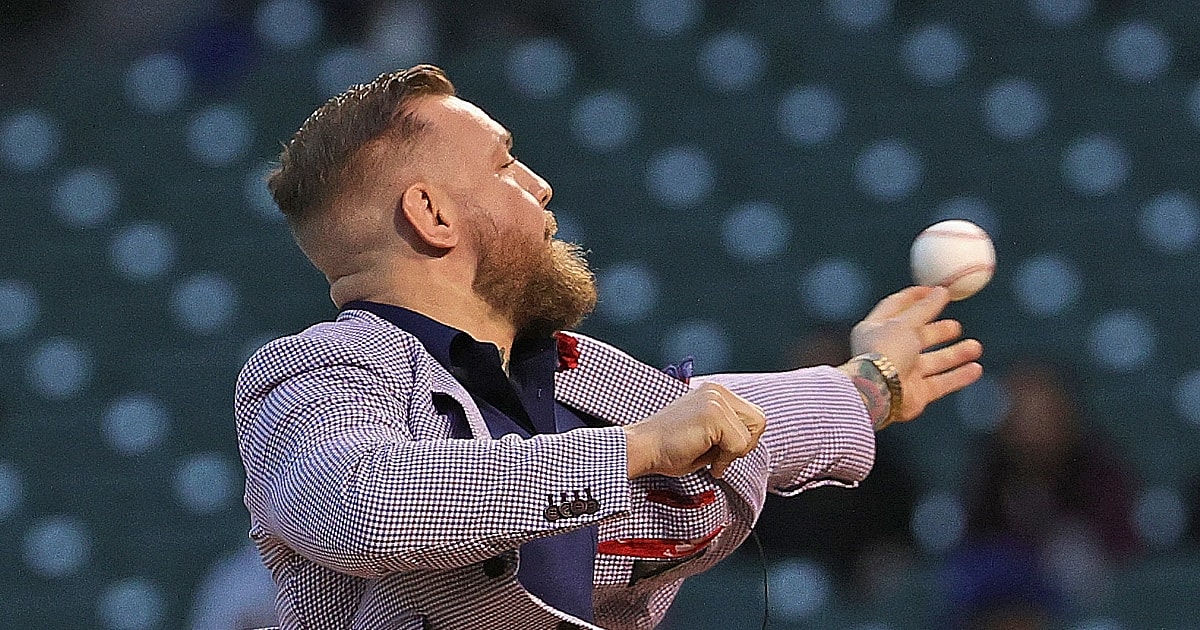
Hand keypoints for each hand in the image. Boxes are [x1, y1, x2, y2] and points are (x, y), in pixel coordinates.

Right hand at [623, 383, 765, 478]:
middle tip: (719, 457)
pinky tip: (706, 461)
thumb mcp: (705, 433)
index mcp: (715, 392)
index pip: (753, 417)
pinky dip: (725, 459)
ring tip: (710, 457)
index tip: (720, 452)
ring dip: (733, 453)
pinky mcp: (712, 414)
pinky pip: (738, 444)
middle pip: (759, 421)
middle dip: (744, 445)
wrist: (641, 448)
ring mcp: (715, 400)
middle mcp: (717, 391)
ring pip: (751, 434)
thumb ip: (727, 431)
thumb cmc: (667, 448)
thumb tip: (749, 441)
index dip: (742, 440)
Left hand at [850, 286, 982, 423]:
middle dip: (938, 331)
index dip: (916, 298)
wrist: (878, 393)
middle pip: (917, 337)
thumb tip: (941, 291)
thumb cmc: (885, 353)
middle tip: (956, 326)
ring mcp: (902, 373)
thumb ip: (925, 308)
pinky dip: (958, 376)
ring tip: (975, 347)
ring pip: (933, 361)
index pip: (896, 307)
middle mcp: (887, 351)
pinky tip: (975, 369)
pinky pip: (941, 382)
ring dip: (955, 354)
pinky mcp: (915, 393)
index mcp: (875, 329)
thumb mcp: (905, 323)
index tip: (937, 290)